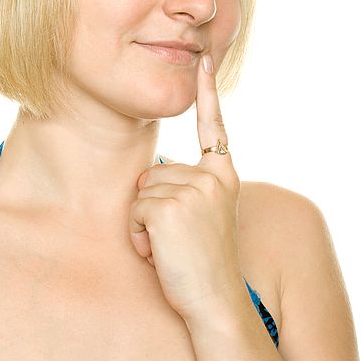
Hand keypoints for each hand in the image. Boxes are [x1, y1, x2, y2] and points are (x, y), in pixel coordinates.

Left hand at [129, 54, 242, 322]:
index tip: (205, 60)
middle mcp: (213, 177)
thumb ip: (187, 189)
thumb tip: (148, 178)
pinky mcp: (170, 206)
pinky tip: (162, 252)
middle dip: (154, 206)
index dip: (207, 92)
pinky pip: (136, 210)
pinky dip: (141, 236)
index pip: (214, 127)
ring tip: (172, 247)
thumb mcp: (204, 217)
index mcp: (224, 176)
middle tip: (179, 239)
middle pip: (155, 171)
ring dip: (147, 224)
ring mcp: (194, 190)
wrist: (214, 300)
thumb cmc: (204, 264)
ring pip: (142, 191)